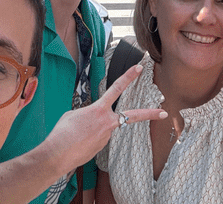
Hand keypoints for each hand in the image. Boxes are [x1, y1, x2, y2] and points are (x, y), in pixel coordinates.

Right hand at [40, 64, 165, 173]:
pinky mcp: (102, 147)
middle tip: (164, 112)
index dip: (128, 76)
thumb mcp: (73, 114)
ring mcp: (106, 136)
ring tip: (75, 136)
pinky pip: (96, 138)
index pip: (116, 88)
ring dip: (91, 130)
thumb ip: (88, 112)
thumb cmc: (62, 133)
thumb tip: (93, 119)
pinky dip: (88, 138)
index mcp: (99, 109)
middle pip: (132, 115)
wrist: (58, 154)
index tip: (139, 68)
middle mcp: (107, 122)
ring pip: (103, 128)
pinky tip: (77, 143)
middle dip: (149, 113)